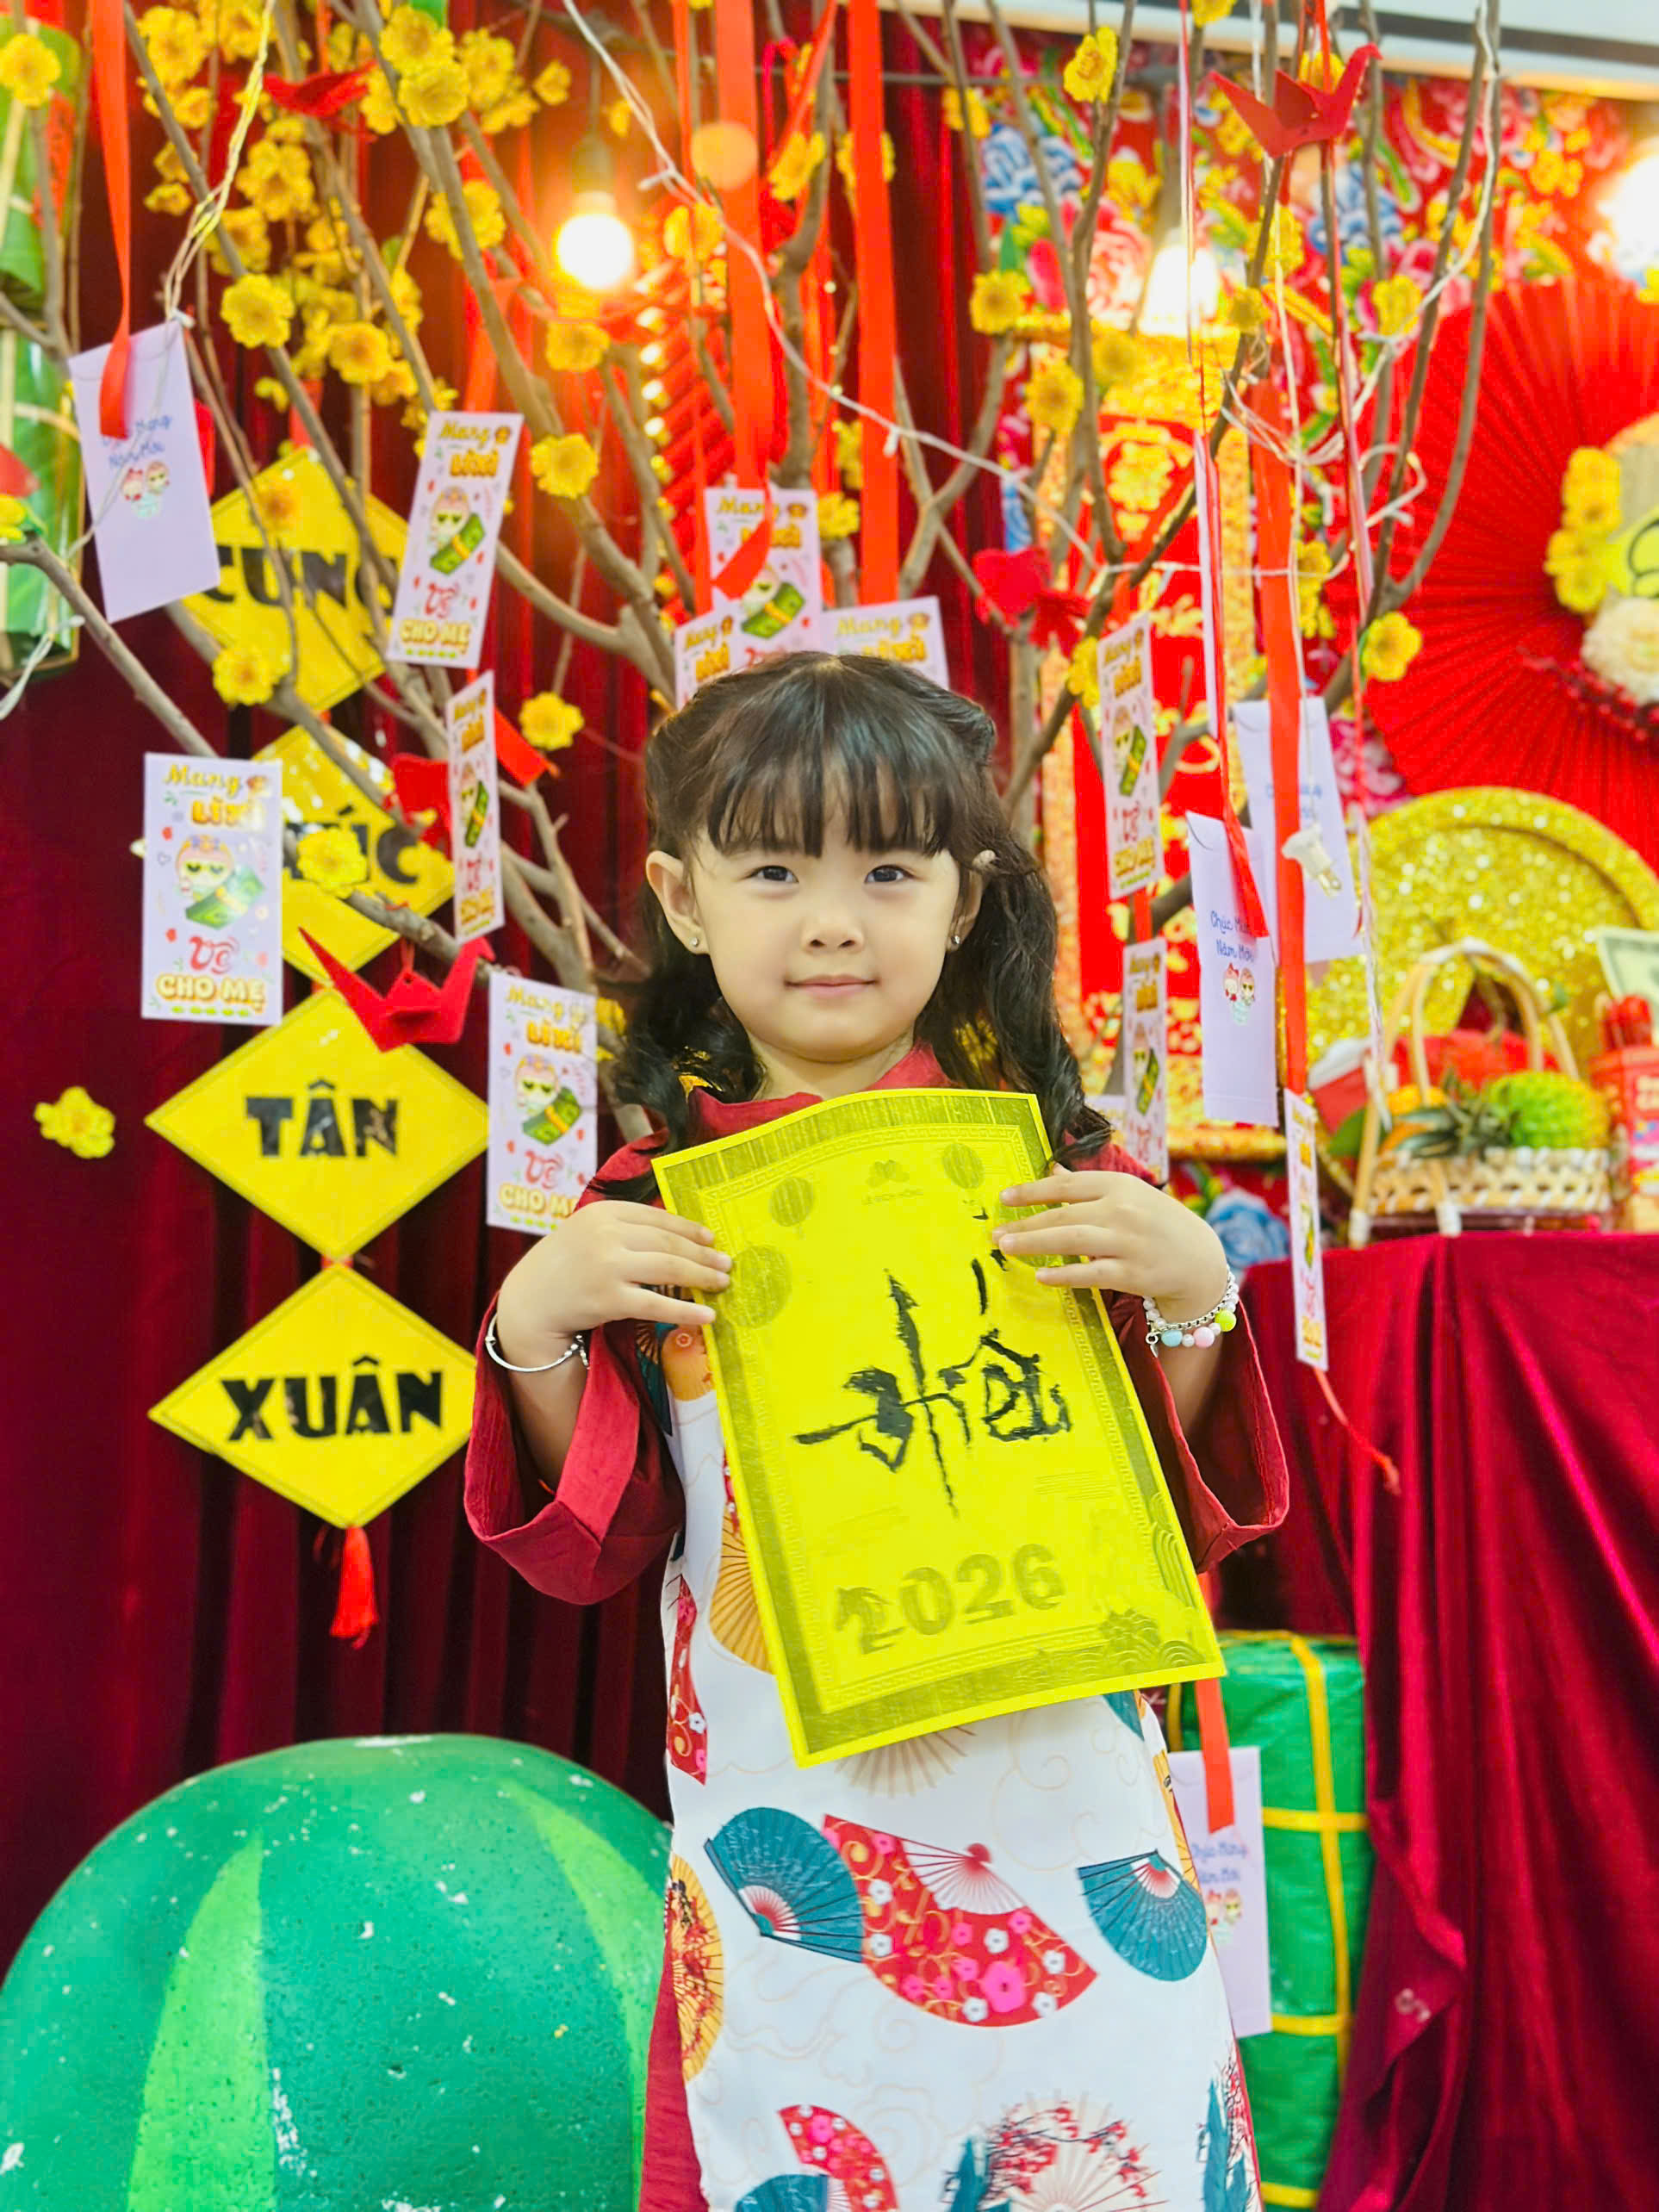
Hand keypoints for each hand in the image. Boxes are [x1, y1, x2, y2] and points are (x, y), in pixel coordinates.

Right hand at [495, 1200, 730, 1361]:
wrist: (529, 1302)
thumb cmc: (563, 1266)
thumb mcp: (587, 1233)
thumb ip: (624, 1228)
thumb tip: (678, 1234)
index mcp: (602, 1213)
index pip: (657, 1218)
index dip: (688, 1229)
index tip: (710, 1238)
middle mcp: (605, 1235)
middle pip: (667, 1242)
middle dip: (701, 1254)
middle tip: (726, 1263)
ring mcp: (607, 1267)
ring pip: (668, 1269)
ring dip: (701, 1276)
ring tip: (721, 1283)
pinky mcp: (608, 1299)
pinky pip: (657, 1305)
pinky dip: (685, 1311)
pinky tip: (706, 1315)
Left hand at [993, 1166, 1229, 1316]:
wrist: (1199, 1259)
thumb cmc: (1155, 1222)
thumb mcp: (1127, 1195)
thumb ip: (1088, 1187)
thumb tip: (1052, 1172)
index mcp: (1118, 1185)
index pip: (1067, 1185)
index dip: (1032, 1191)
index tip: (1004, 1198)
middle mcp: (1122, 1210)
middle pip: (1063, 1215)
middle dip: (1025, 1223)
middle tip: (995, 1233)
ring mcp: (1128, 1242)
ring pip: (1072, 1241)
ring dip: (1035, 1243)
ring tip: (1006, 1247)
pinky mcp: (1133, 1273)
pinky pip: (1091, 1274)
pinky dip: (1064, 1274)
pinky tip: (1041, 1275)